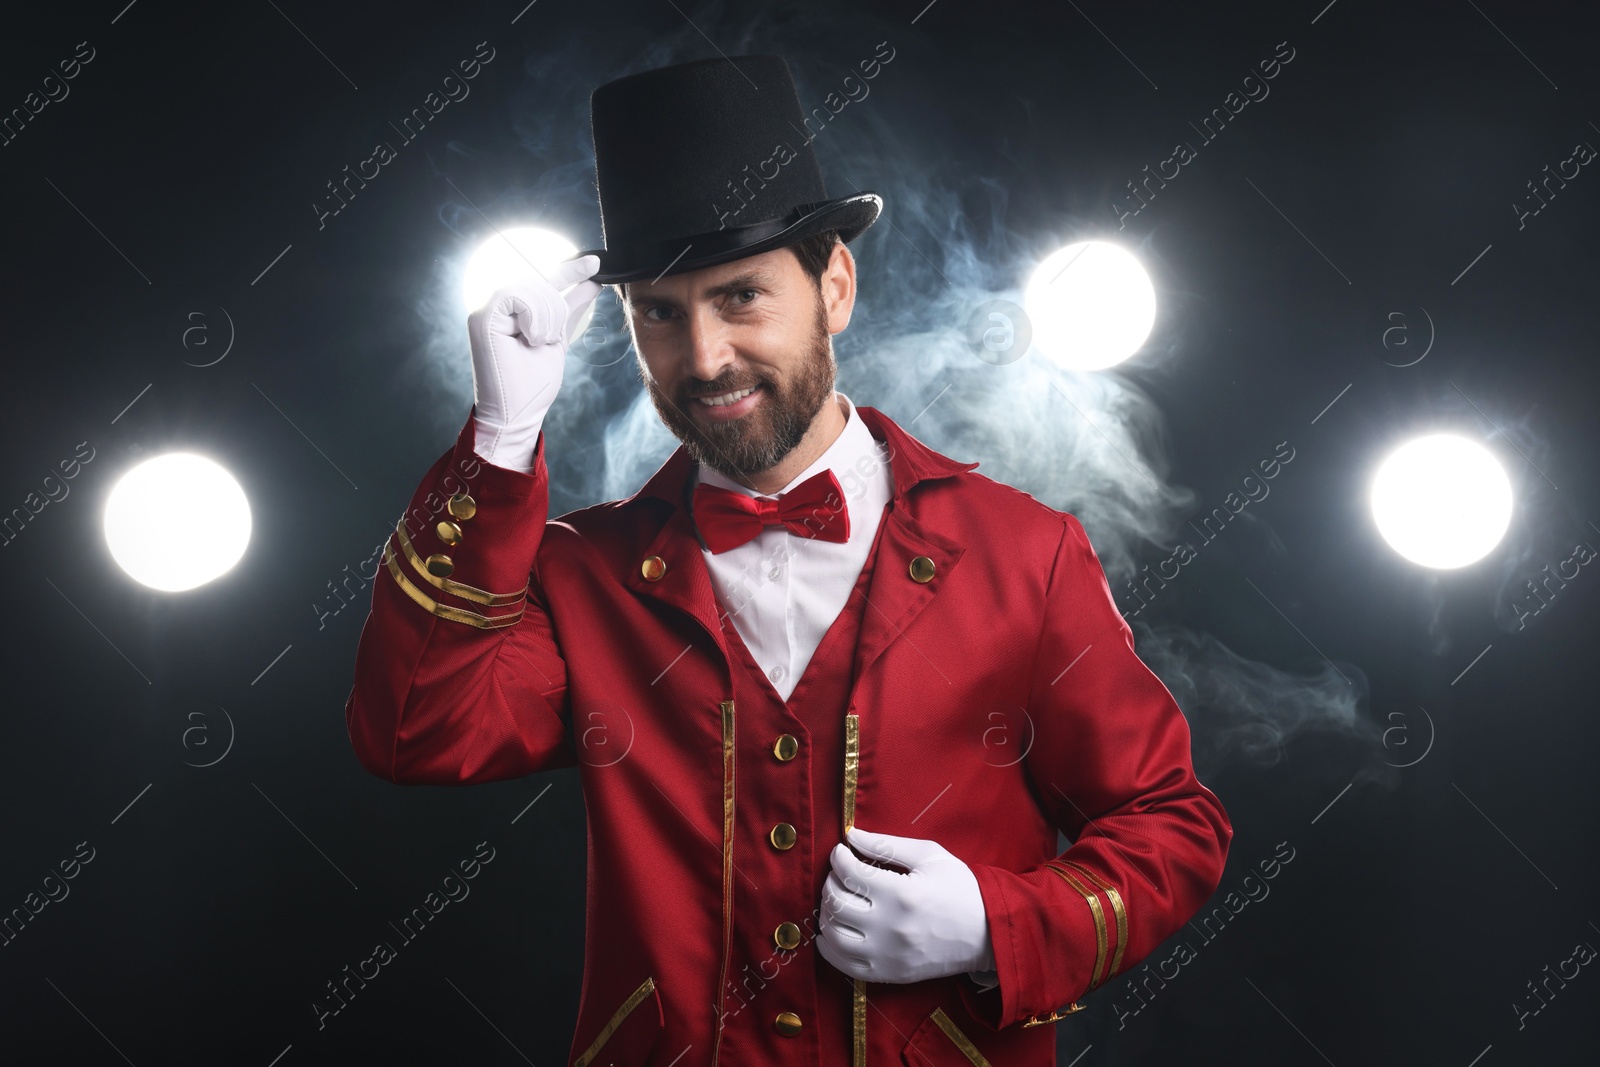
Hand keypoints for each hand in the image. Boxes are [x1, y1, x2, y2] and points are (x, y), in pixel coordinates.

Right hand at [466, 254, 601, 470]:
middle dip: (556, 306)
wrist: (517, 415)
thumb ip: (570, 310)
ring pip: (531, 287)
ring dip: (547, 317)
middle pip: (539, 280)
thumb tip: (591, 283)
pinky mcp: (481, 319)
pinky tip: (530, 338)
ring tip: (538, 342)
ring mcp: (484, 311)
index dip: (569, 269)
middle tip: (549, 338)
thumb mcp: (558, 340)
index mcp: (510, 311)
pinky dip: (534, 318)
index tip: (596, 262)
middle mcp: (494, 307)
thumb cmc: (532, 386)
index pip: (542, 279)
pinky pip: (518, 296)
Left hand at [816, 826, 994, 984]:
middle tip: (840, 873)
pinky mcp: (889, 974)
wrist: (988, 933)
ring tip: (838, 898)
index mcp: (902, 894)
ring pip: (834, 935)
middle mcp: (890, 928)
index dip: (839, 857)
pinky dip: (829, 947)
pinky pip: (844, 965)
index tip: (842, 850)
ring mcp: (888, 955)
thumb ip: (887, 844)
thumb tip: (852, 836)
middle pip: (837, 902)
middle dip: (830, 881)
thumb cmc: (960, 889)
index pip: (850, 873)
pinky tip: (833, 931)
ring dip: (827, 912)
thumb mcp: (929, 856)